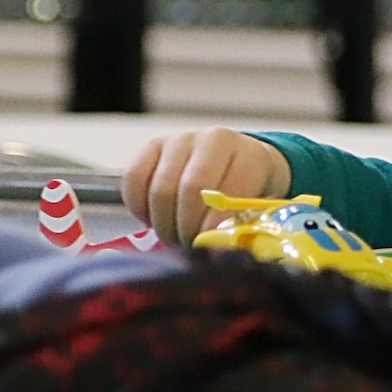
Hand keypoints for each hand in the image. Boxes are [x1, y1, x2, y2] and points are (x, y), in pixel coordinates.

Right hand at [122, 127, 292, 244]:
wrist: (238, 160)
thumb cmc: (250, 189)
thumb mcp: (259, 207)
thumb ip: (244, 226)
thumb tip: (221, 250)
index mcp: (246, 154)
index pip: (222, 194)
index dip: (211, 227)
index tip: (208, 248)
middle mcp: (210, 141)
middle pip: (188, 191)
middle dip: (186, 228)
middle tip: (190, 246)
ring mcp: (178, 141)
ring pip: (159, 190)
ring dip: (164, 224)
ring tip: (176, 236)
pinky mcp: (151, 146)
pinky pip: (133, 180)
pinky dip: (139, 208)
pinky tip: (155, 219)